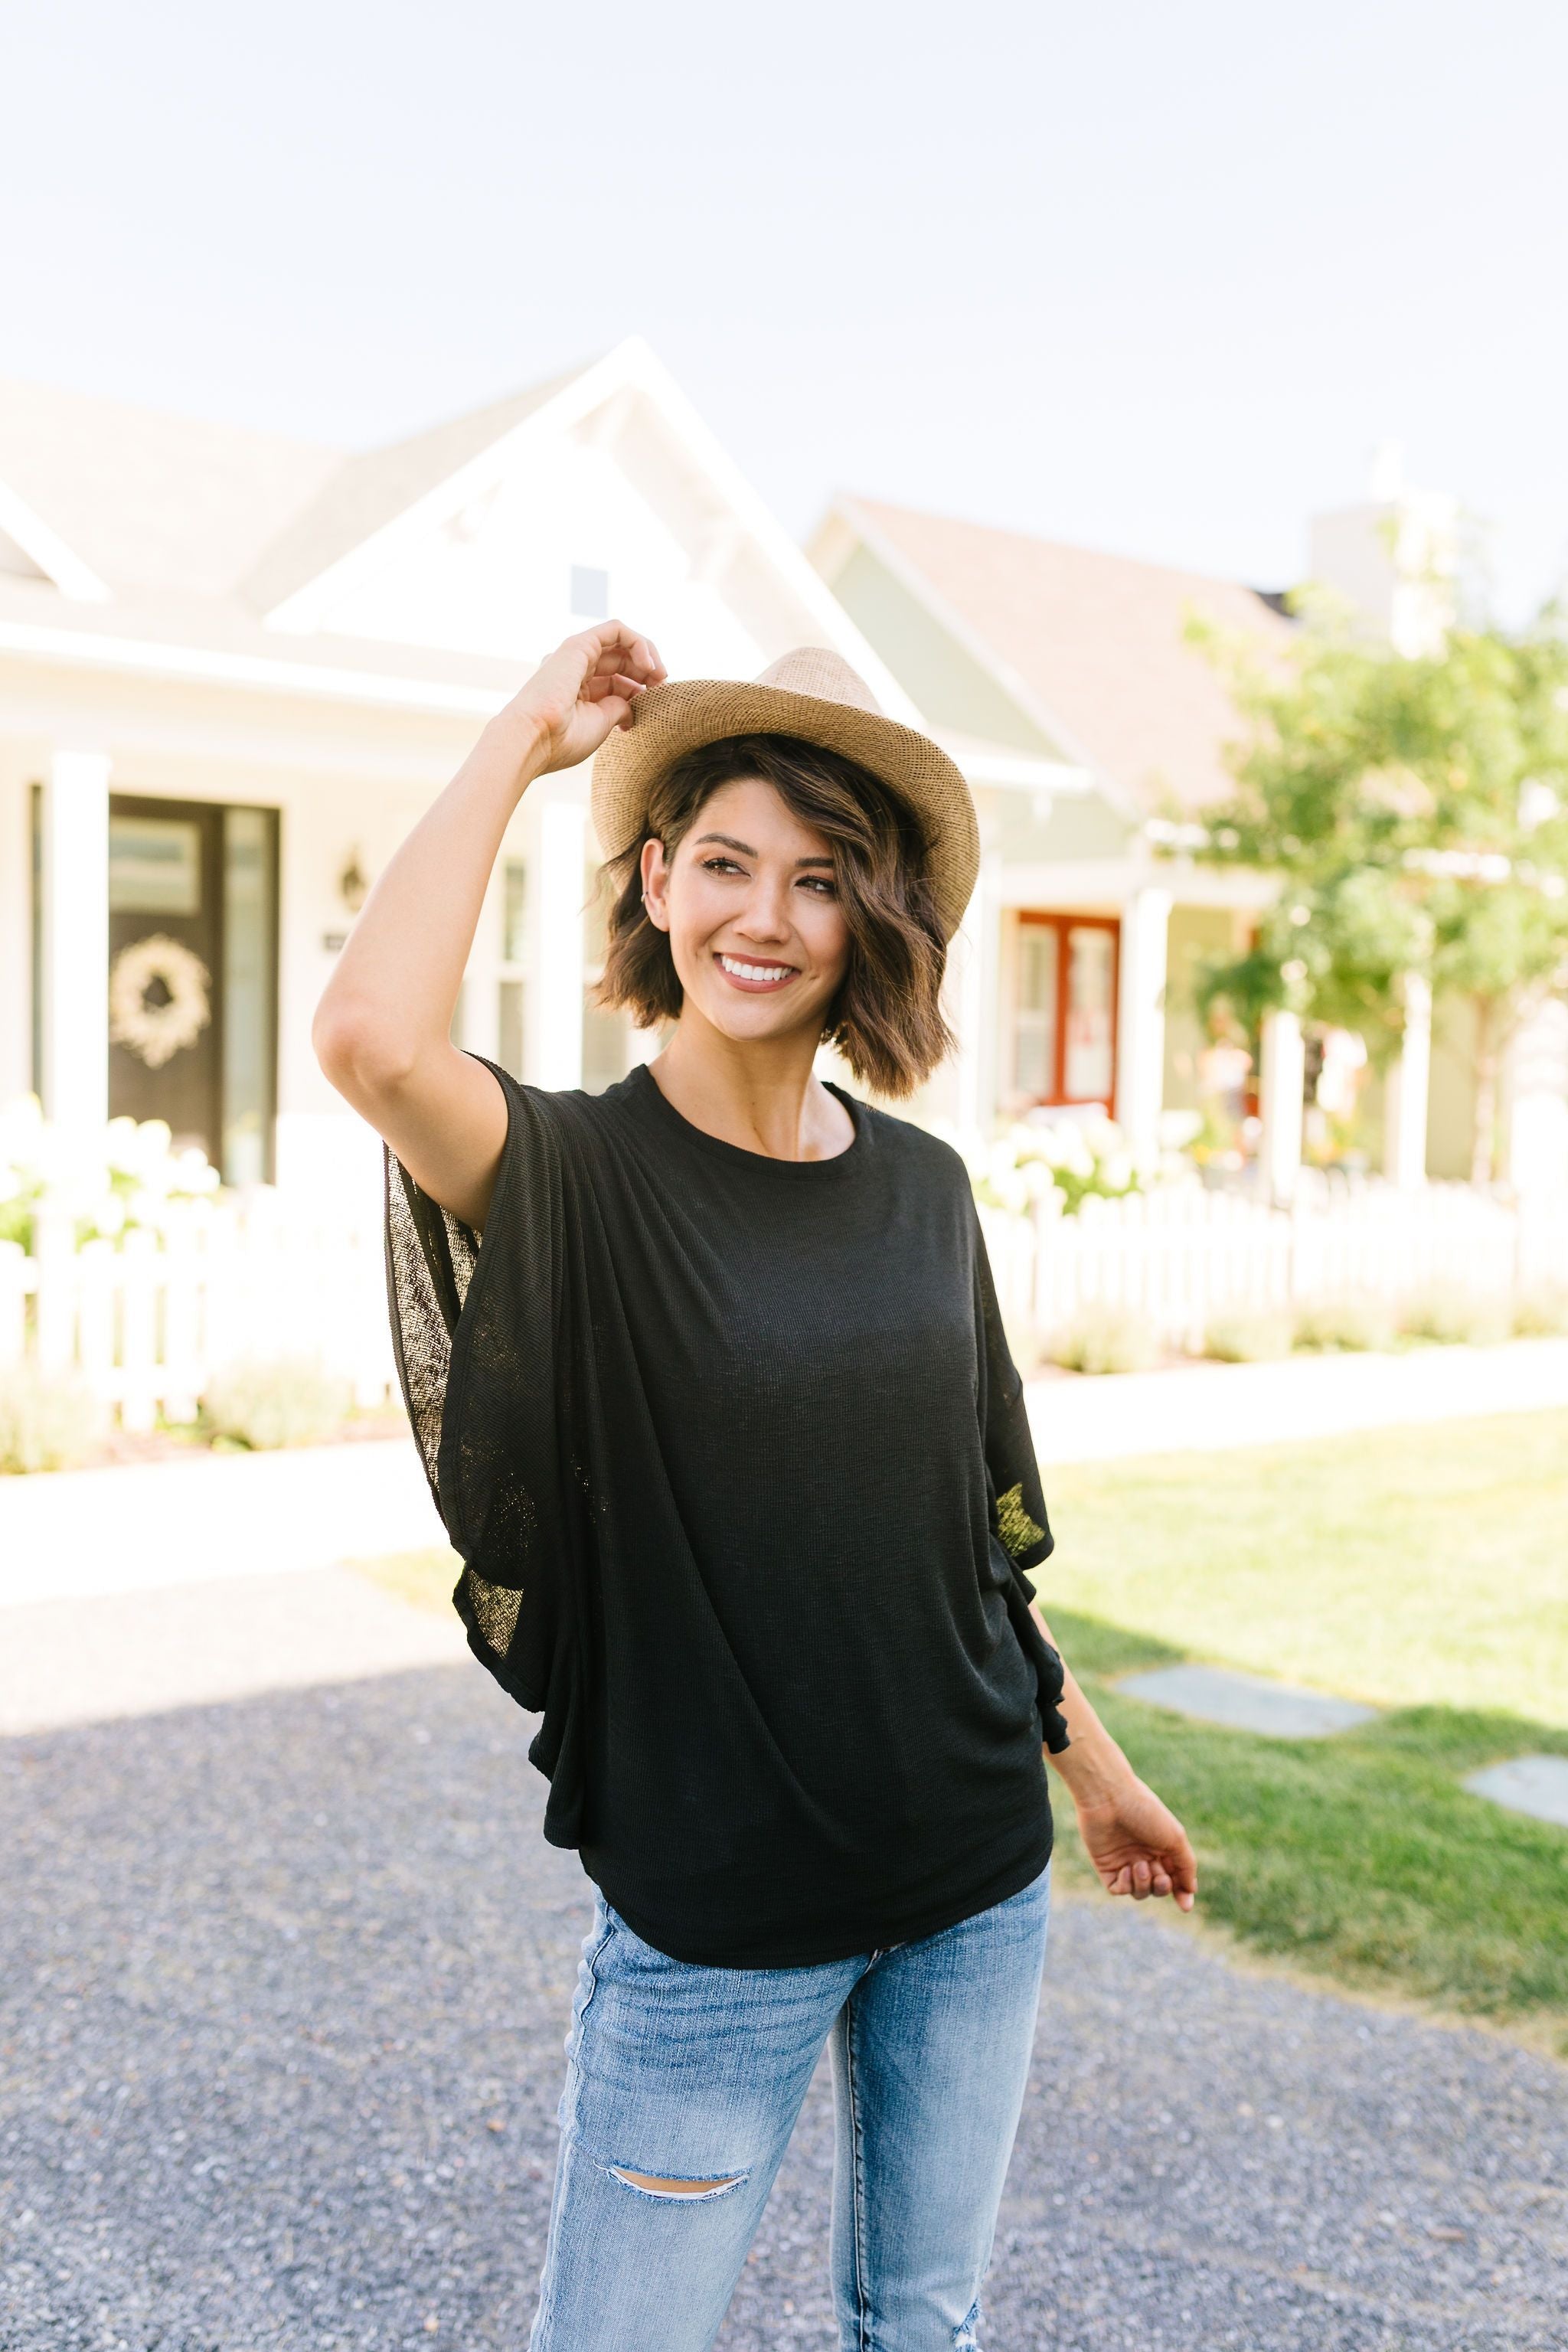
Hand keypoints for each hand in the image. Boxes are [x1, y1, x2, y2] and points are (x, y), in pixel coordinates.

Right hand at [501, 623, 666, 775]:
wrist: (534, 738)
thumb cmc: (562, 740)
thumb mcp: (601, 723)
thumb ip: (620, 708)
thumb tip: (633, 703)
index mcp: (577, 691)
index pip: (618, 681)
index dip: (640, 689)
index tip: (652, 706)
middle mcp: (575, 669)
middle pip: (622, 661)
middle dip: (647, 672)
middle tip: (663, 688)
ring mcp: (576, 656)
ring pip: (621, 641)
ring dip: (647, 655)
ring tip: (660, 675)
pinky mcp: (579, 644)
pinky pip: (616, 630)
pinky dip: (638, 642)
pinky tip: (649, 664)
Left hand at [1074, 1774, 1196, 1910]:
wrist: (1109, 1797)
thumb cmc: (1145, 1813)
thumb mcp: (1174, 1838)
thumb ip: (1186, 1866)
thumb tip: (1191, 1890)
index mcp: (1162, 1848)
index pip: (1174, 1878)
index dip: (1181, 1893)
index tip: (1185, 1905)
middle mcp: (1143, 1856)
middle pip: (1158, 1888)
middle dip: (1162, 1887)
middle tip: (1160, 1876)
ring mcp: (1124, 1861)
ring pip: (1139, 1892)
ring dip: (1144, 1885)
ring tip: (1140, 1865)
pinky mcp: (1105, 1865)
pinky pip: (1118, 1889)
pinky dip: (1126, 1885)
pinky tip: (1126, 1869)